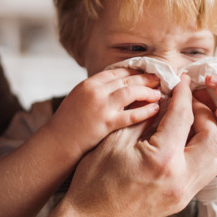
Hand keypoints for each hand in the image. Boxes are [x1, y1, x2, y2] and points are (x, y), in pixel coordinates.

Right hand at [47, 68, 161, 158]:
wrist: (55, 144)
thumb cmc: (68, 126)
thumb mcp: (79, 100)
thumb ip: (98, 92)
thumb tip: (119, 89)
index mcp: (88, 83)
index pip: (117, 71)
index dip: (135, 71)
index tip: (147, 73)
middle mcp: (94, 91)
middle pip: (127, 79)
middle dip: (146, 78)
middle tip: (160, 80)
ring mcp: (100, 106)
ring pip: (131, 92)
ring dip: (148, 92)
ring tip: (159, 94)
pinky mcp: (104, 123)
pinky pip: (130, 114)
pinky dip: (145, 111)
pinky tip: (154, 110)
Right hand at [58, 75, 216, 216]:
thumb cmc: (93, 182)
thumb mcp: (114, 141)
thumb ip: (142, 118)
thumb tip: (161, 100)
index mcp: (163, 160)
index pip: (183, 117)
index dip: (183, 94)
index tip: (182, 81)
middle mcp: (180, 179)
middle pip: (212, 138)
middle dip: (204, 115)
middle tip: (188, 103)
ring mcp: (183, 194)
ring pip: (214, 159)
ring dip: (207, 137)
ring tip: (189, 124)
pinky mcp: (180, 203)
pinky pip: (203, 174)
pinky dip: (200, 155)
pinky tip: (183, 144)